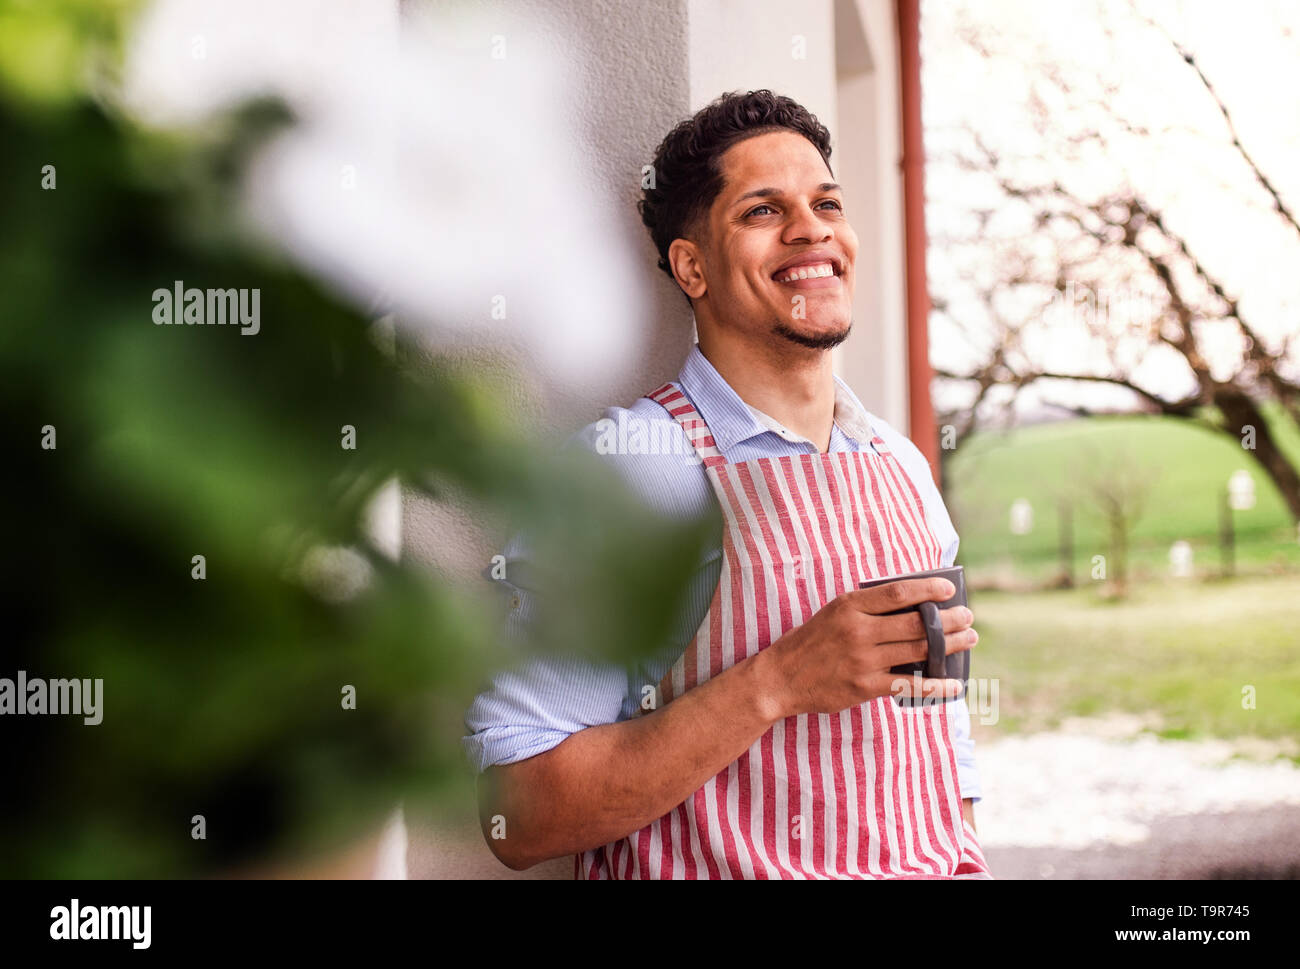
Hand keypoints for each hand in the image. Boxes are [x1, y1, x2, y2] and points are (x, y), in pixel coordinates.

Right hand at [756, 577, 976, 719]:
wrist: (781, 677)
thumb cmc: (810, 642)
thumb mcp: (832, 613)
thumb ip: (866, 608)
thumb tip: (912, 605)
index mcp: (849, 606)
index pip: (898, 593)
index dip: (928, 590)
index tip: (949, 590)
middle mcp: (858, 631)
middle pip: (915, 623)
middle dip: (949, 620)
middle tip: (968, 617)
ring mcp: (863, 660)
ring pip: (918, 650)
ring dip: (949, 645)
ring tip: (968, 639)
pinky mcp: (865, 686)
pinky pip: (909, 684)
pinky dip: (936, 685)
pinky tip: (954, 684)